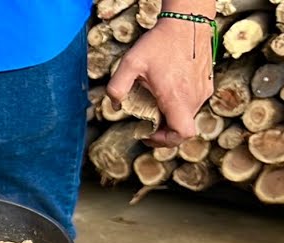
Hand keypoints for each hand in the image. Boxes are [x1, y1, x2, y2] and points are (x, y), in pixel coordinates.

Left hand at [107, 17, 213, 146]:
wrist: (188, 22)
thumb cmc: (160, 42)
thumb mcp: (130, 63)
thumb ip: (116, 87)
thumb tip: (114, 105)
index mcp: (176, 97)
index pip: (182, 133)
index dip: (165, 140)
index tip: (150, 134)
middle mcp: (194, 96)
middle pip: (182, 127)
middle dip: (163, 130)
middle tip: (146, 124)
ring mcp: (203, 90)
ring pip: (188, 115)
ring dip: (171, 116)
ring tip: (155, 104)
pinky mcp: (207, 83)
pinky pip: (193, 102)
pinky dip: (179, 105)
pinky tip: (166, 91)